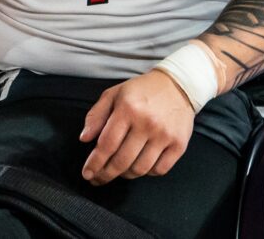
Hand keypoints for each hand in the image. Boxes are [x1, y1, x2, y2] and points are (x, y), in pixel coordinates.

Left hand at [79, 69, 194, 183]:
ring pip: (140, 169)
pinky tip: (139, 165)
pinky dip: (147, 173)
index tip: (87, 173)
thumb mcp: (114, 94)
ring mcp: (164, 135)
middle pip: (122, 160)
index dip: (95, 163)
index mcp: (128, 109)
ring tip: (118, 170)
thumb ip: (96, 115)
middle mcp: (147, 123)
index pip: (106, 144)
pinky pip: (159, 170)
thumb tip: (84, 138)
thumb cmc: (142, 90)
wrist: (177, 85)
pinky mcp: (179, 144)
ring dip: (125, 174)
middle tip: (98, 178)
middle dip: (106, 174)